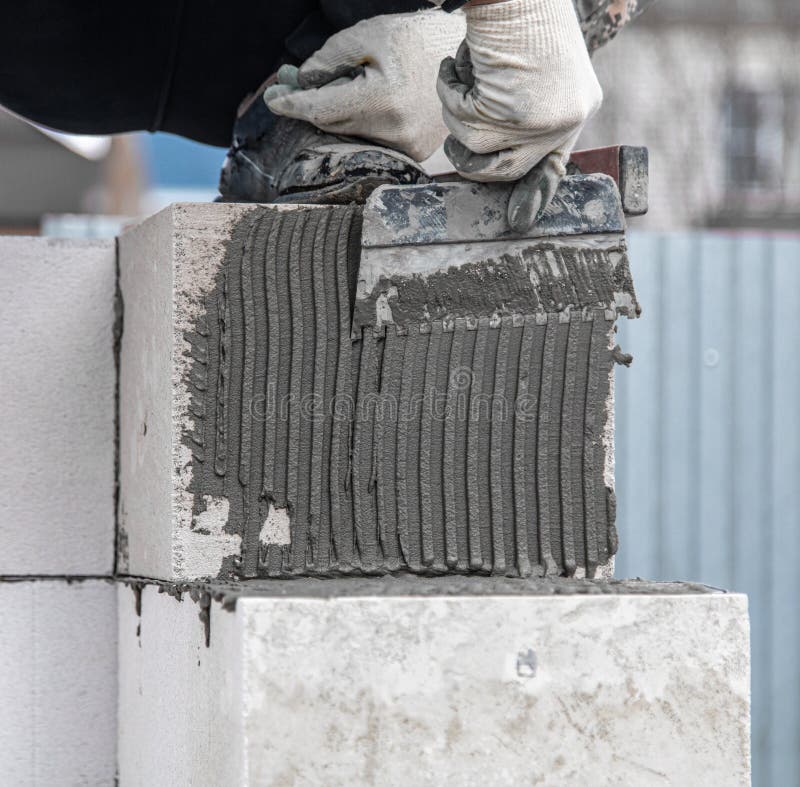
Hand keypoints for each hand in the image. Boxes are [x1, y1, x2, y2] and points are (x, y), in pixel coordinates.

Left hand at [265, 10, 465, 161]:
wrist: (470, 56)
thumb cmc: (420, 38)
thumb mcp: (370, 35)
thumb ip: (330, 58)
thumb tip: (302, 81)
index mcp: (384, 101)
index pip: (322, 110)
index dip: (292, 104)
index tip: (273, 99)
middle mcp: (395, 132)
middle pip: (333, 124)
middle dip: (310, 104)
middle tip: (290, 86)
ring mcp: (407, 146)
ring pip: (352, 132)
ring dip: (338, 110)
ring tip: (345, 82)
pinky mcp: (415, 151)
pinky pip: (373, 137)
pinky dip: (361, 120)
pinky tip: (368, 98)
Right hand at [437, 0, 602, 230]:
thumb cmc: (520, 15)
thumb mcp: (534, 71)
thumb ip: (526, 109)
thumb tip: (490, 153)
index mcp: (577, 107)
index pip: (554, 163)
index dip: (534, 192)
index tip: (520, 220)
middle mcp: (566, 119)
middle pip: (508, 170)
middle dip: (470, 157)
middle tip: (453, 142)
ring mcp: (542, 121)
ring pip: (477, 148)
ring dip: (456, 114)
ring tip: (460, 76)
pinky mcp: (514, 116)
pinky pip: (462, 123)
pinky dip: (449, 92)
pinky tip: (456, 64)